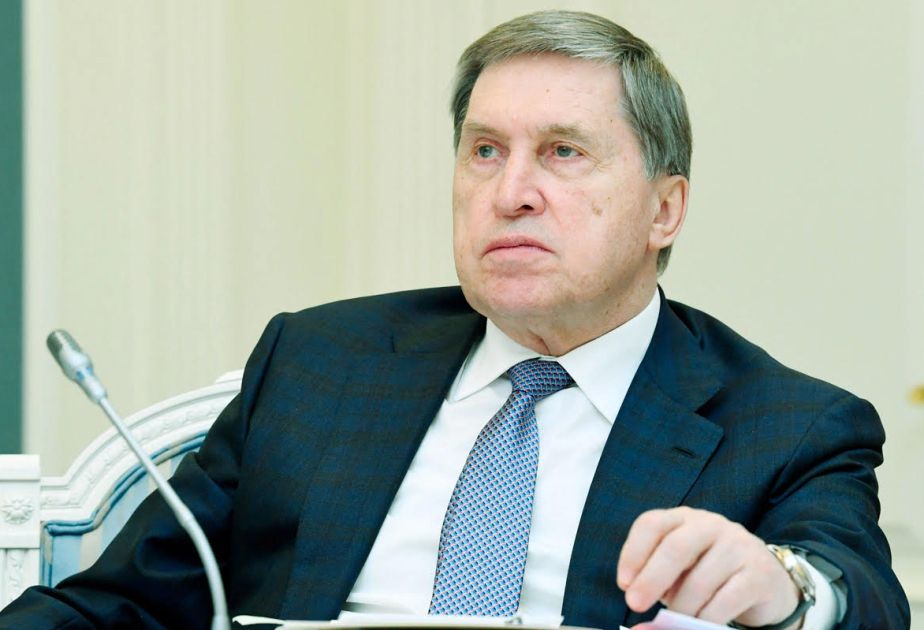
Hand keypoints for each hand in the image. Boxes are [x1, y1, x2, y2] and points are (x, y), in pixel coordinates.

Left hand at [616, 507, 801, 627]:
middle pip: (675, 547)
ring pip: (700, 580)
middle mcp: (711, 525)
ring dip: (681, 608)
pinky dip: (706, 618)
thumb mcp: (681, 571)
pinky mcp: (759, 573)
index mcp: (684, 518)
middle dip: (651, 579)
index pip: (651, 524)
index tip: (623, 583)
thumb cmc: (710, 575)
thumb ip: (658, 582)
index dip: (633, 553)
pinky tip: (699, 625)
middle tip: (635, 605)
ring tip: (675, 621)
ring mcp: (738, 546)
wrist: (767, 583)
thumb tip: (637, 613)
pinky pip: (725, 600)